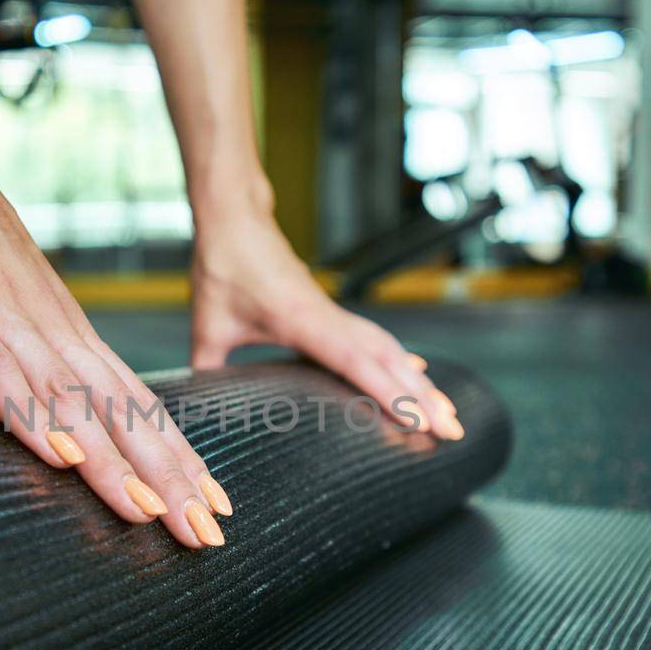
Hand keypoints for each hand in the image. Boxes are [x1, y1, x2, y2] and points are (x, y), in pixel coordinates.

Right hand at [0, 142, 232, 548]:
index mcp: (63, 332)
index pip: (136, 404)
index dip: (175, 458)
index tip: (212, 506)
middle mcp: (52, 329)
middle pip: (124, 412)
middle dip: (169, 479)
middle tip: (210, 535)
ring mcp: (6, 320)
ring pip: (73, 402)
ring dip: (115, 463)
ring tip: (154, 516)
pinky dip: (33, 416)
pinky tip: (63, 458)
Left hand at [190, 198, 462, 440]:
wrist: (234, 218)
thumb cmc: (222, 267)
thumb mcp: (207, 324)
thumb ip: (206, 370)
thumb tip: (199, 413)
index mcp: (301, 321)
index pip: (355, 362)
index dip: (389, 393)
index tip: (419, 420)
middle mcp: (327, 317)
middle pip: (387, 360)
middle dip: (421, 397)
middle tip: (451, 431)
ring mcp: (333, 313)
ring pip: (387, 350)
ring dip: (418, 382)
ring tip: (446, 414)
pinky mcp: (330, 310)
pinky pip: (375, 339)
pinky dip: (400, 360)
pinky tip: (418, 375)